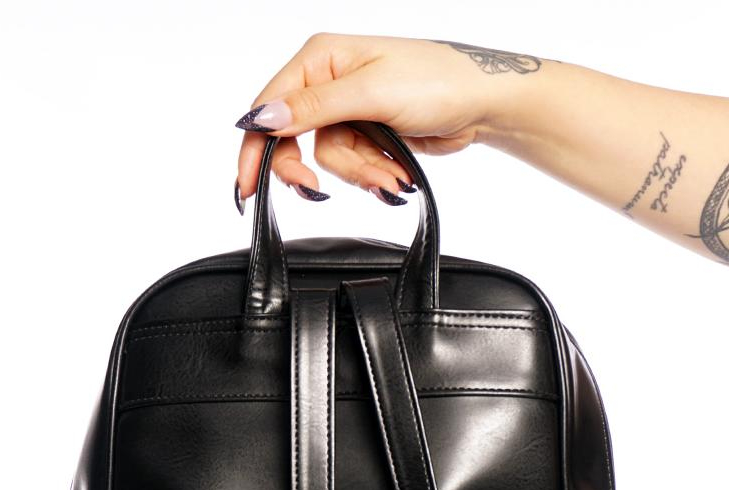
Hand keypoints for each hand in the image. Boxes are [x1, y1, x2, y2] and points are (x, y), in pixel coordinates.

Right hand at [232, 31, 525, 206]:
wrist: (480, 103)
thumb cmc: (435, 81)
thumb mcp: (369, 93)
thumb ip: (314, 108)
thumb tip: (264, 116)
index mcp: (320, 58)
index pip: (270, 106)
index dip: (255, 148)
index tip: (248, 186)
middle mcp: (328, 82)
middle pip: (293, 141)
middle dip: (312, 169)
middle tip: (318, 191)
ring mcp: (347, 111)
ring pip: (328, 161)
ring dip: (359, 174)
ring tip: (389, 174)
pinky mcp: (366, 135)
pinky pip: (352, 167)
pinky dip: (372, 176)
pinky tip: (394, 172)